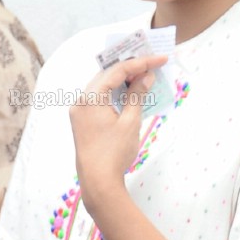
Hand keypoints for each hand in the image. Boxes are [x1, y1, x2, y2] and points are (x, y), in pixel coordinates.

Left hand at [70, 53, 166, 204]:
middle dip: (130, 68)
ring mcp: (79, 111)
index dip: (140, 62)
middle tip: (152, 64)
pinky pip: (99, 99)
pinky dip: (115, 94)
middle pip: (106, 75)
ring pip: (102, 86)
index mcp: (90, 98)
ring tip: (144, 76)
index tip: (160, 58)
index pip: (117, 71)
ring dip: (123, 81)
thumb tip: (146, 77)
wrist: (98, 181)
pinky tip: (130, 93)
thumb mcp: (130, 122)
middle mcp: (80, 101)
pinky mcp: (82, 121)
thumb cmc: (114, 152)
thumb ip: (137, 96)